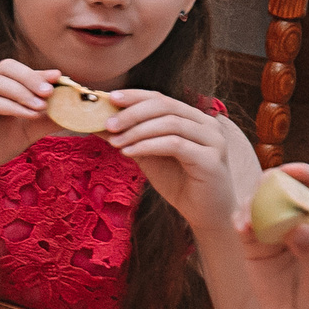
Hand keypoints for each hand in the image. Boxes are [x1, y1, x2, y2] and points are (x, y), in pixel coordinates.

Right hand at [0, 58, 62, 181]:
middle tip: (50, 90)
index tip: (59, 77)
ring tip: (42, 105)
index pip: (18, 70)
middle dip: (30, 76)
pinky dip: (12, 107)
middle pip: (5, 67)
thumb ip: (46, 119)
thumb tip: (74, 111)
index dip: (38, 72)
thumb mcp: (27, 130)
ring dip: (22, 91)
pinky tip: (29, 115)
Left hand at [105, 90, 237, 230]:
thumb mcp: (147, 155)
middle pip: (165, 106)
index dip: (135, 96)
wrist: (204, 212)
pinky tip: (128, 152)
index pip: (161, 98)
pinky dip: (148, 146)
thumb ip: (129, 138)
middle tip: (108, 124)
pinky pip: (175, 145)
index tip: (110, 98)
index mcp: (193, 118)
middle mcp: (207, 124)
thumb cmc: (177, 181)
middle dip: (132, 113)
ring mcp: (213, 141)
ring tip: (115, 142)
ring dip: (137, 131)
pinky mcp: (211, 159)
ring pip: (170, 124)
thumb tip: (96, 124)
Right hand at [234, 164, 308, 308]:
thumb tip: (299, 229)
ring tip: (250, 218)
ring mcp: (280, 232)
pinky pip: (246, 227)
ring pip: (263, 205)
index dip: (308, 176)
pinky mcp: (257, 247)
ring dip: (254, 204)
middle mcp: (306, 221)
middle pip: (288, 191)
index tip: (291, 171)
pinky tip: (241, 227)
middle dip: (274, 186)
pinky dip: (241, 222)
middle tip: (263, 187)